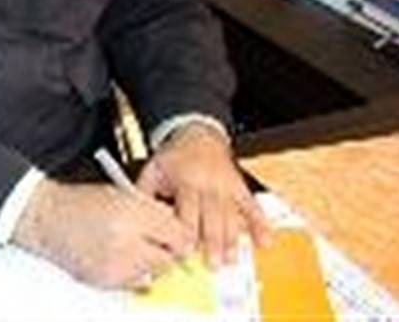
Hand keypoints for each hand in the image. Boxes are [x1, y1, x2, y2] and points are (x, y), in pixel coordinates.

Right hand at [10, 180, 194, 288]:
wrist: (47, 218)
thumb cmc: (81, 202)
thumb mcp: (124, 195)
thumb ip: (156, 211)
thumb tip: (181, 231)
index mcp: (132, 215)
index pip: (179, 236)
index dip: (179, 234)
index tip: (176, 233)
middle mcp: (125, 243)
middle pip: (169, 259)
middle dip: (164, 250)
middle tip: (150, 238)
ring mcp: (115, 266)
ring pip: (153, 273)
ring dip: (149, 262)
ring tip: (129, 245)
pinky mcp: (106, 282)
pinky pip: (135, 283)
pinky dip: (132, 273)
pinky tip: (117, 256)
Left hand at [136, 123, 269, 266]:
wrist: (198, 134)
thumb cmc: (174, 156)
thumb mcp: (153, 169)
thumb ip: (144, 193)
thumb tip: (135, 217)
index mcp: (185, 179)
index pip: (187, 210)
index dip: (186, 232)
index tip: (184, 251)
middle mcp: (208, 183)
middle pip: (212, 217)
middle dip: (212, 242)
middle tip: (212, 264)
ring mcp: (226, 186)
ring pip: (232, 216)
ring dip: (232, 240)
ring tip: (231, 260)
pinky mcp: (239, 187)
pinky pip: (252, 206)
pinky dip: (260, 224)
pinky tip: (264, 241)